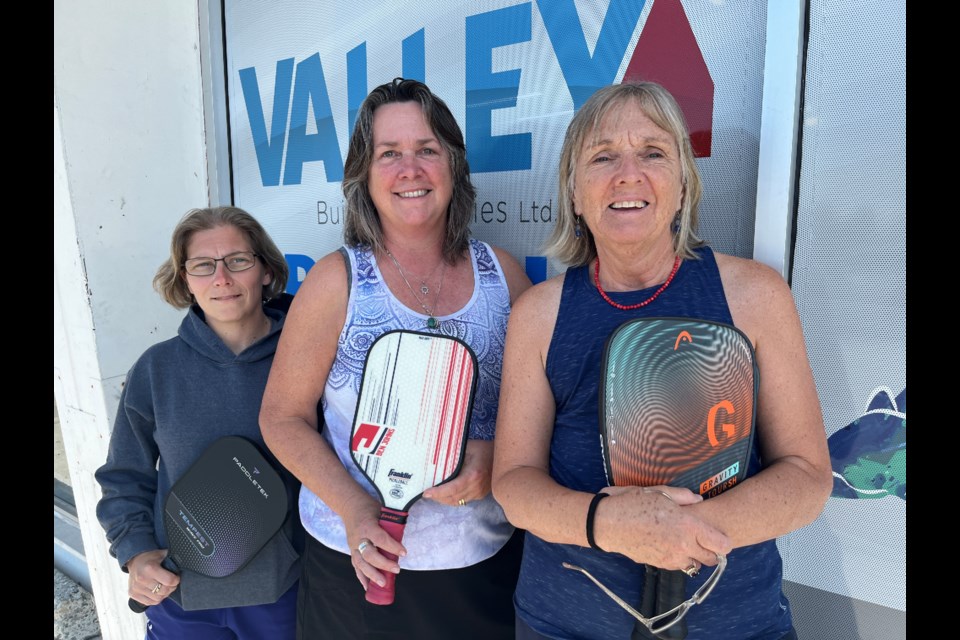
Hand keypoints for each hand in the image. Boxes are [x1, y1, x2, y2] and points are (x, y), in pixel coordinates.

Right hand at [126, 549, 178, 606]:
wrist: (134, 560)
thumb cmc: (150, 558)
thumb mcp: (162, 554)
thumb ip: (172, 559)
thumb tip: (185, 562)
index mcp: (149, 568)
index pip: (169, 581)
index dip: (176, 580)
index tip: (176, 577)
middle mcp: (142, 579)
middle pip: (164, 591)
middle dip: (171, 587)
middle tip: (171, 583)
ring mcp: (136, 588)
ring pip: (158, 598)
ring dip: (164, 594)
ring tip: (164, 586)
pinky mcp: (133, 594)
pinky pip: (150, 602)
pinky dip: (156, 598)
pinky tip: (157, 591)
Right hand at [343, 497, 405, 590]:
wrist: (350, 506)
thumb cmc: (369, 508)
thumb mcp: (381, 511)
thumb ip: (390, 525)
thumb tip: (404, 537)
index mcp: (367, 526)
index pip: (380, 539)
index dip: (392, 547)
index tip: (404, 553)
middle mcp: (358, 538)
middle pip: (369, 555)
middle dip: (383, 564)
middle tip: (397, 570)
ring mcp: (353, 546)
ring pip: (360, 563)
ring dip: (372, 575)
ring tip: (383, 583)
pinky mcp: (351, 551)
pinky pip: (355, 566)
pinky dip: (361, 577)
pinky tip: (368, 587)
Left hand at [422, 439, 492, 506]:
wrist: (502, 456)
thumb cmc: (484, 448)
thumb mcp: (468, 447)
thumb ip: (453, 454)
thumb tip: (435, 456)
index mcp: (473, 475)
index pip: (452, 489)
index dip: (438, 493)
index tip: (426, 493)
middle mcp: (476, 487)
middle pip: (453, 498)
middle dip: (438, 498)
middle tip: (426, 493)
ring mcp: (479, 493)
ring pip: (457, 502)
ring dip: (444, 500)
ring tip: (433, 495)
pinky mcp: (480, 495)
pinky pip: (463, 501)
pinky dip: (452, 499)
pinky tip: (445, 494)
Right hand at [594, 485, 731, 569]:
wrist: (608, 523)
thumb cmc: (632, 503)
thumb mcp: (660, 492)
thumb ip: (684, 497)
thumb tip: (698, 500)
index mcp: (687, 526)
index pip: (721, 545)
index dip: (723, 541)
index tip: (718, 536)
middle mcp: (682, 546)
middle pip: (711, 559)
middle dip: (710, 551)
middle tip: (701, 538)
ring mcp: (670, 558)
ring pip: (694, 565)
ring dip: (692, 556)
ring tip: (681, 541)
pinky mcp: (659, 565)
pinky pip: (677, 566)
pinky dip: (677, 558)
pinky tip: (666, 544)